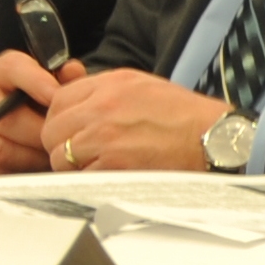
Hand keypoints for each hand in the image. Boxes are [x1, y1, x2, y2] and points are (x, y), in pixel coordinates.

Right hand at [0, 50, 79, 174]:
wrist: (15, 122)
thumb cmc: (40, 100)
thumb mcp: (53, 83)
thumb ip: (66, 77)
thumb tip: (72, 71)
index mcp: (0, 71)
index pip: (12, 69)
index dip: (37, 83)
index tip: (58, 97)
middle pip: (5, 118)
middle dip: (37, 133)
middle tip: (60, 141)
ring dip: (30, 157)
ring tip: (51, 157)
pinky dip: (16, 173)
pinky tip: (35, 170)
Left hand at [38, 70, 228, 172]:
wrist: (212, 137)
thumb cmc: (184, 115)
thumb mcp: (143, 86)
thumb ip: (106, 91)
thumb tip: (78, 105)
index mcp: (111, 84)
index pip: (59, 99)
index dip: (61, 118)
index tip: (71, 130)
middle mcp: (103, 107)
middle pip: (52, 129)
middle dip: (61, 144)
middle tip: (79, 153)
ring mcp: (105, 136)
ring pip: (60, 156)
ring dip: (73, 166)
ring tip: (97, 166)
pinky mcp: (113, 164)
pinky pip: (80, 176)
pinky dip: (89, 180)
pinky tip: (109, 176)